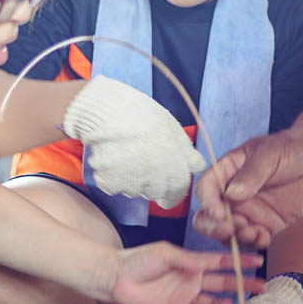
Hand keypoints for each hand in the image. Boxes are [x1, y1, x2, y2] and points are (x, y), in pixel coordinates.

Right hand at [64, 76, 207, 206]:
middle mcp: (160, 181)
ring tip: (123, 152)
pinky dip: (109, 175)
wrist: (111, 111)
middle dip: (150, 182)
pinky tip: (109, 155)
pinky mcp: (113, 185)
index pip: (179, 191)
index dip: (172, 186)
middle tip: (139, 161)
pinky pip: (112, 185)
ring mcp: (136, 185)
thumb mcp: (173, 129)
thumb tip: (193, 164)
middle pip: (157, 192)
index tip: (165, 181)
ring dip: (129, 178)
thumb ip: (184, 151)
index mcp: (178, 168)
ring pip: (133, 190)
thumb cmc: (142, 114)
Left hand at [111, 242, 264, 303]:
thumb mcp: (166, 253)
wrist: (116, 278)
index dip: (239, 262)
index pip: (220, 263)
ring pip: (211, 302)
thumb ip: (188, 260)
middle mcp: (192, 280)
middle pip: (222, 284)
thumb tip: (208, 263)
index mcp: (192, 263)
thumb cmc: (139, 260)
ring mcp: (185, 297)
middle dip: (241, 284)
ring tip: (230, 303)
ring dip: (222, 303)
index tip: (257, 261)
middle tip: (260, 287)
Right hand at [193, 129, 302, 248]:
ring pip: (228, 233)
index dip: (208, 202)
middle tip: (230, 230)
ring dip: (235, 238)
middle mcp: (231, 196)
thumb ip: (252, 173)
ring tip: (253, 233)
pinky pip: (253, 240)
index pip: (206, 188)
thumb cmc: (289, 150)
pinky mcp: (264, 225)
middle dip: (214, 228)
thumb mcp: (270, 154)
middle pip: (209, 217)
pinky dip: (254, 243)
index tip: (220, 213)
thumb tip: (232, 194)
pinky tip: (264, 238)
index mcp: (226, 172)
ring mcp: (247, 212)